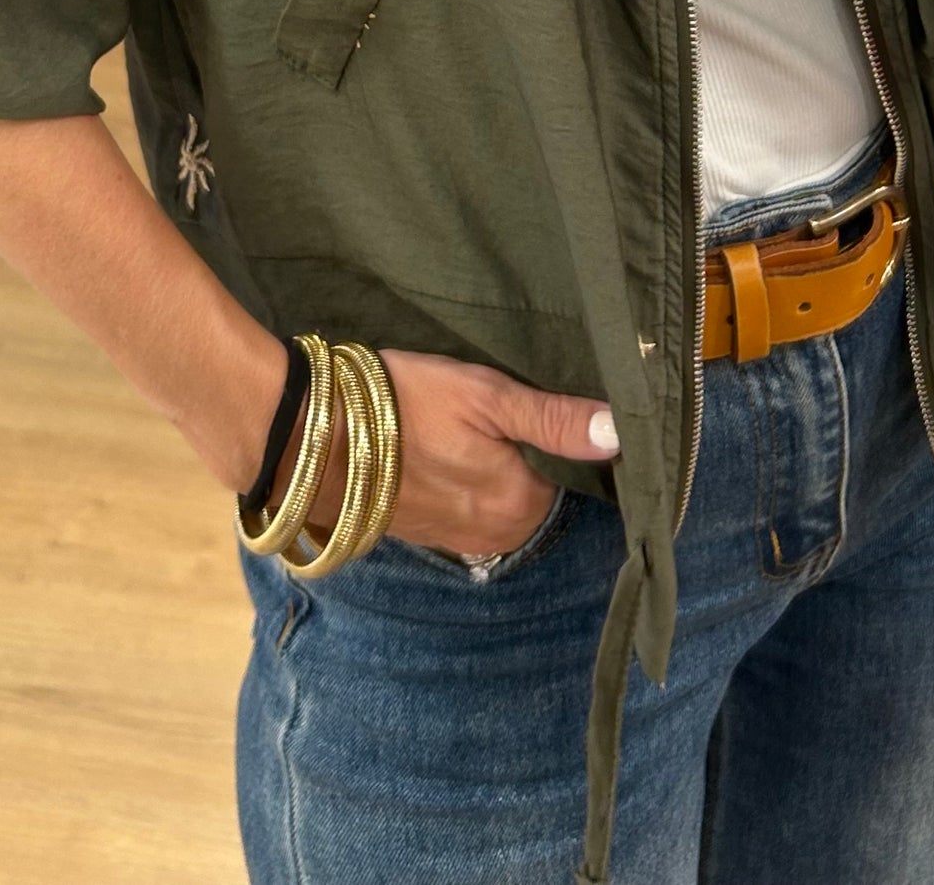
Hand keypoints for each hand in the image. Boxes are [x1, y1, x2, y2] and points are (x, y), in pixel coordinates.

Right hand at [267, 345, 617, 557]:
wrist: (310, 437)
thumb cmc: (403, 404)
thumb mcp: (485, 394)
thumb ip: (555, 418)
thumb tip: (624, 432)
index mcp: (521, 505)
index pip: (574, 470)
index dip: (564, 431)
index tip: (545, 396)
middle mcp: (498, 535)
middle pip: (539, 483)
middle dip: (529, 449)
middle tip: (500, 403)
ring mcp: (460, 538)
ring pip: (503, 493)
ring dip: (497, 463)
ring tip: (470, 420)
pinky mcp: (428, 532)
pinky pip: (469, 503)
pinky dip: (467, 476)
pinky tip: (446, 443)